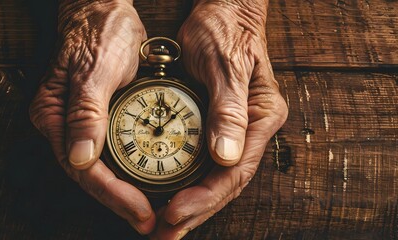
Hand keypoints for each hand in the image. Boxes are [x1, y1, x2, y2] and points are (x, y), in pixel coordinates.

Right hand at [29, 0, 154, 233]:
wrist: (104, 12)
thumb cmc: (101, 34)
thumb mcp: (96, 69)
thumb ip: (85, 111)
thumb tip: (78, 158)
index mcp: (54, 116)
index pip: (82, 168)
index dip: (112, 193)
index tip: (140, 210)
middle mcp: (61, 126)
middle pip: (88, 176)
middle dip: (119, 201)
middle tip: (147, 220)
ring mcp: (75, 125)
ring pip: (97, 171)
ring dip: (122, 194)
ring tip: (147, 212)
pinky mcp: (93, 121)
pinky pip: (107, 156)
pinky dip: (125, 174)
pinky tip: (143, 184)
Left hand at [151, 0, 287, 237]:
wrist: (222, 10)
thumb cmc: (224, 30)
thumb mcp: (226, 65)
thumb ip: (229, 109)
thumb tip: (227, 156)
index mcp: (262, 117)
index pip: (236, 170)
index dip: (205, 196)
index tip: (175, 212)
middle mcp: (252, 130)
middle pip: (226, 182)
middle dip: (197, 211)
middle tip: (166, 233)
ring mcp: (237, 130)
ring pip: (216, 178)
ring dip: (192, 205)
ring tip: (166, 227)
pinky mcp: (219, 126)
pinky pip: (205, 163)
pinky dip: (189, 184)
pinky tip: (171, 197)